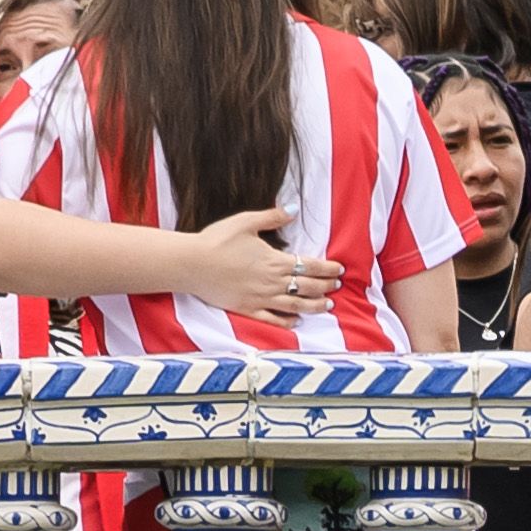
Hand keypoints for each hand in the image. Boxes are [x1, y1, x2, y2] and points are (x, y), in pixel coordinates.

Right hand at [174, 207, 342, 324]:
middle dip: (326, 286)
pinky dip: (288, 322)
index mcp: (275, 261)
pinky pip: (273, 320)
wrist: (191, 264)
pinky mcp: (247, 309)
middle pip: (308, 287)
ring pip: (296, 306)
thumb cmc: (216, 240)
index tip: (339, 269)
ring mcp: (260, 299)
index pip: (310, 266)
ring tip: (327, 305)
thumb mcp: (246, 221)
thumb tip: (293, 209)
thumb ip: (273, 216)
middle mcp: (272, 283)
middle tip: (337, 286)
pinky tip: (297, 321)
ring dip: (314, 306)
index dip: (328, 268)